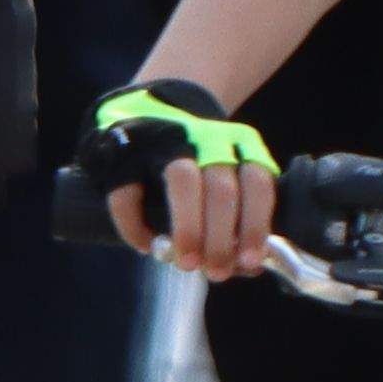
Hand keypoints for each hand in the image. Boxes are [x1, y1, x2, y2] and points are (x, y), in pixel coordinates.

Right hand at [92, 73, 275, 269]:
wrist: (149, 108)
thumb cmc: (197, 162)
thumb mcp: (226, 175)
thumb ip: (237, 217)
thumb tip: (243, 266)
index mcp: (239, 145)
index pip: (256, 182)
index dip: (256, 225)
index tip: (250, 262)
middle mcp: (206, 138)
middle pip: (221, 187)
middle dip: (220, 238)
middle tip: (216, 273)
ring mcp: (165, 139)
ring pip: (183, 180)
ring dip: (188, 228)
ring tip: (187, 264)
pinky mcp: (126, 147)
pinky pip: (130, 191)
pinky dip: (135, 225)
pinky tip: (145, 245)